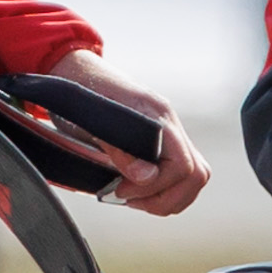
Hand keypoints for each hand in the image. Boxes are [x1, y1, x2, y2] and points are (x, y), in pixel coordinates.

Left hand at [53, 50, 208, 215]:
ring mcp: (170, 131)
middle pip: (196, 174)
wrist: (76, 73)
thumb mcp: (90, 120)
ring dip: (166, 197)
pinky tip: (137, 190)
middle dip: (164, 198)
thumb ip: (119, 148)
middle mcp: (170, 122)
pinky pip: (181, 172)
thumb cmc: (79, 93)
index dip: (155, 186)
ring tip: (133, 198)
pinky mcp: (163, 140)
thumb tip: (145, 176)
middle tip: (129, 199)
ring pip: (194, 176)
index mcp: (155, 114)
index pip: (181, 164)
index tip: (122, 191)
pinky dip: (164, 190)